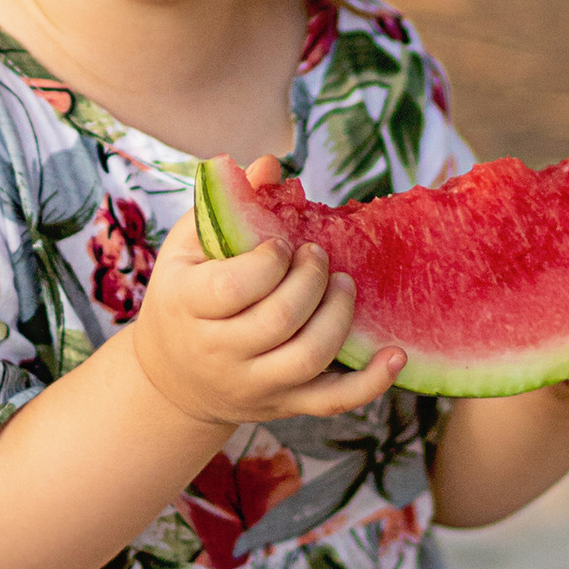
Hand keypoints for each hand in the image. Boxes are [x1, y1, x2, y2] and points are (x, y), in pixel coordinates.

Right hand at [132, 182, 407, 429]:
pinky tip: (396, 354)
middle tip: (319, 256)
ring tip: (344, 286)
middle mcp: (218, 354)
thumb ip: (228, 203)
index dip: (269, 260)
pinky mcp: (284, 406)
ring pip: (308, 358)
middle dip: (311, 279)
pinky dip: (370, 382)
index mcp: (188, 307)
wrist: (172, 380)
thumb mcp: (188, 247)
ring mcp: (254, 386)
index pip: (234, 287)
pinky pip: (333, 402)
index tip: (283, 244)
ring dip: (338, 316)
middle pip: (280, 319)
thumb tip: (271, 162)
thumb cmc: (184, 297)